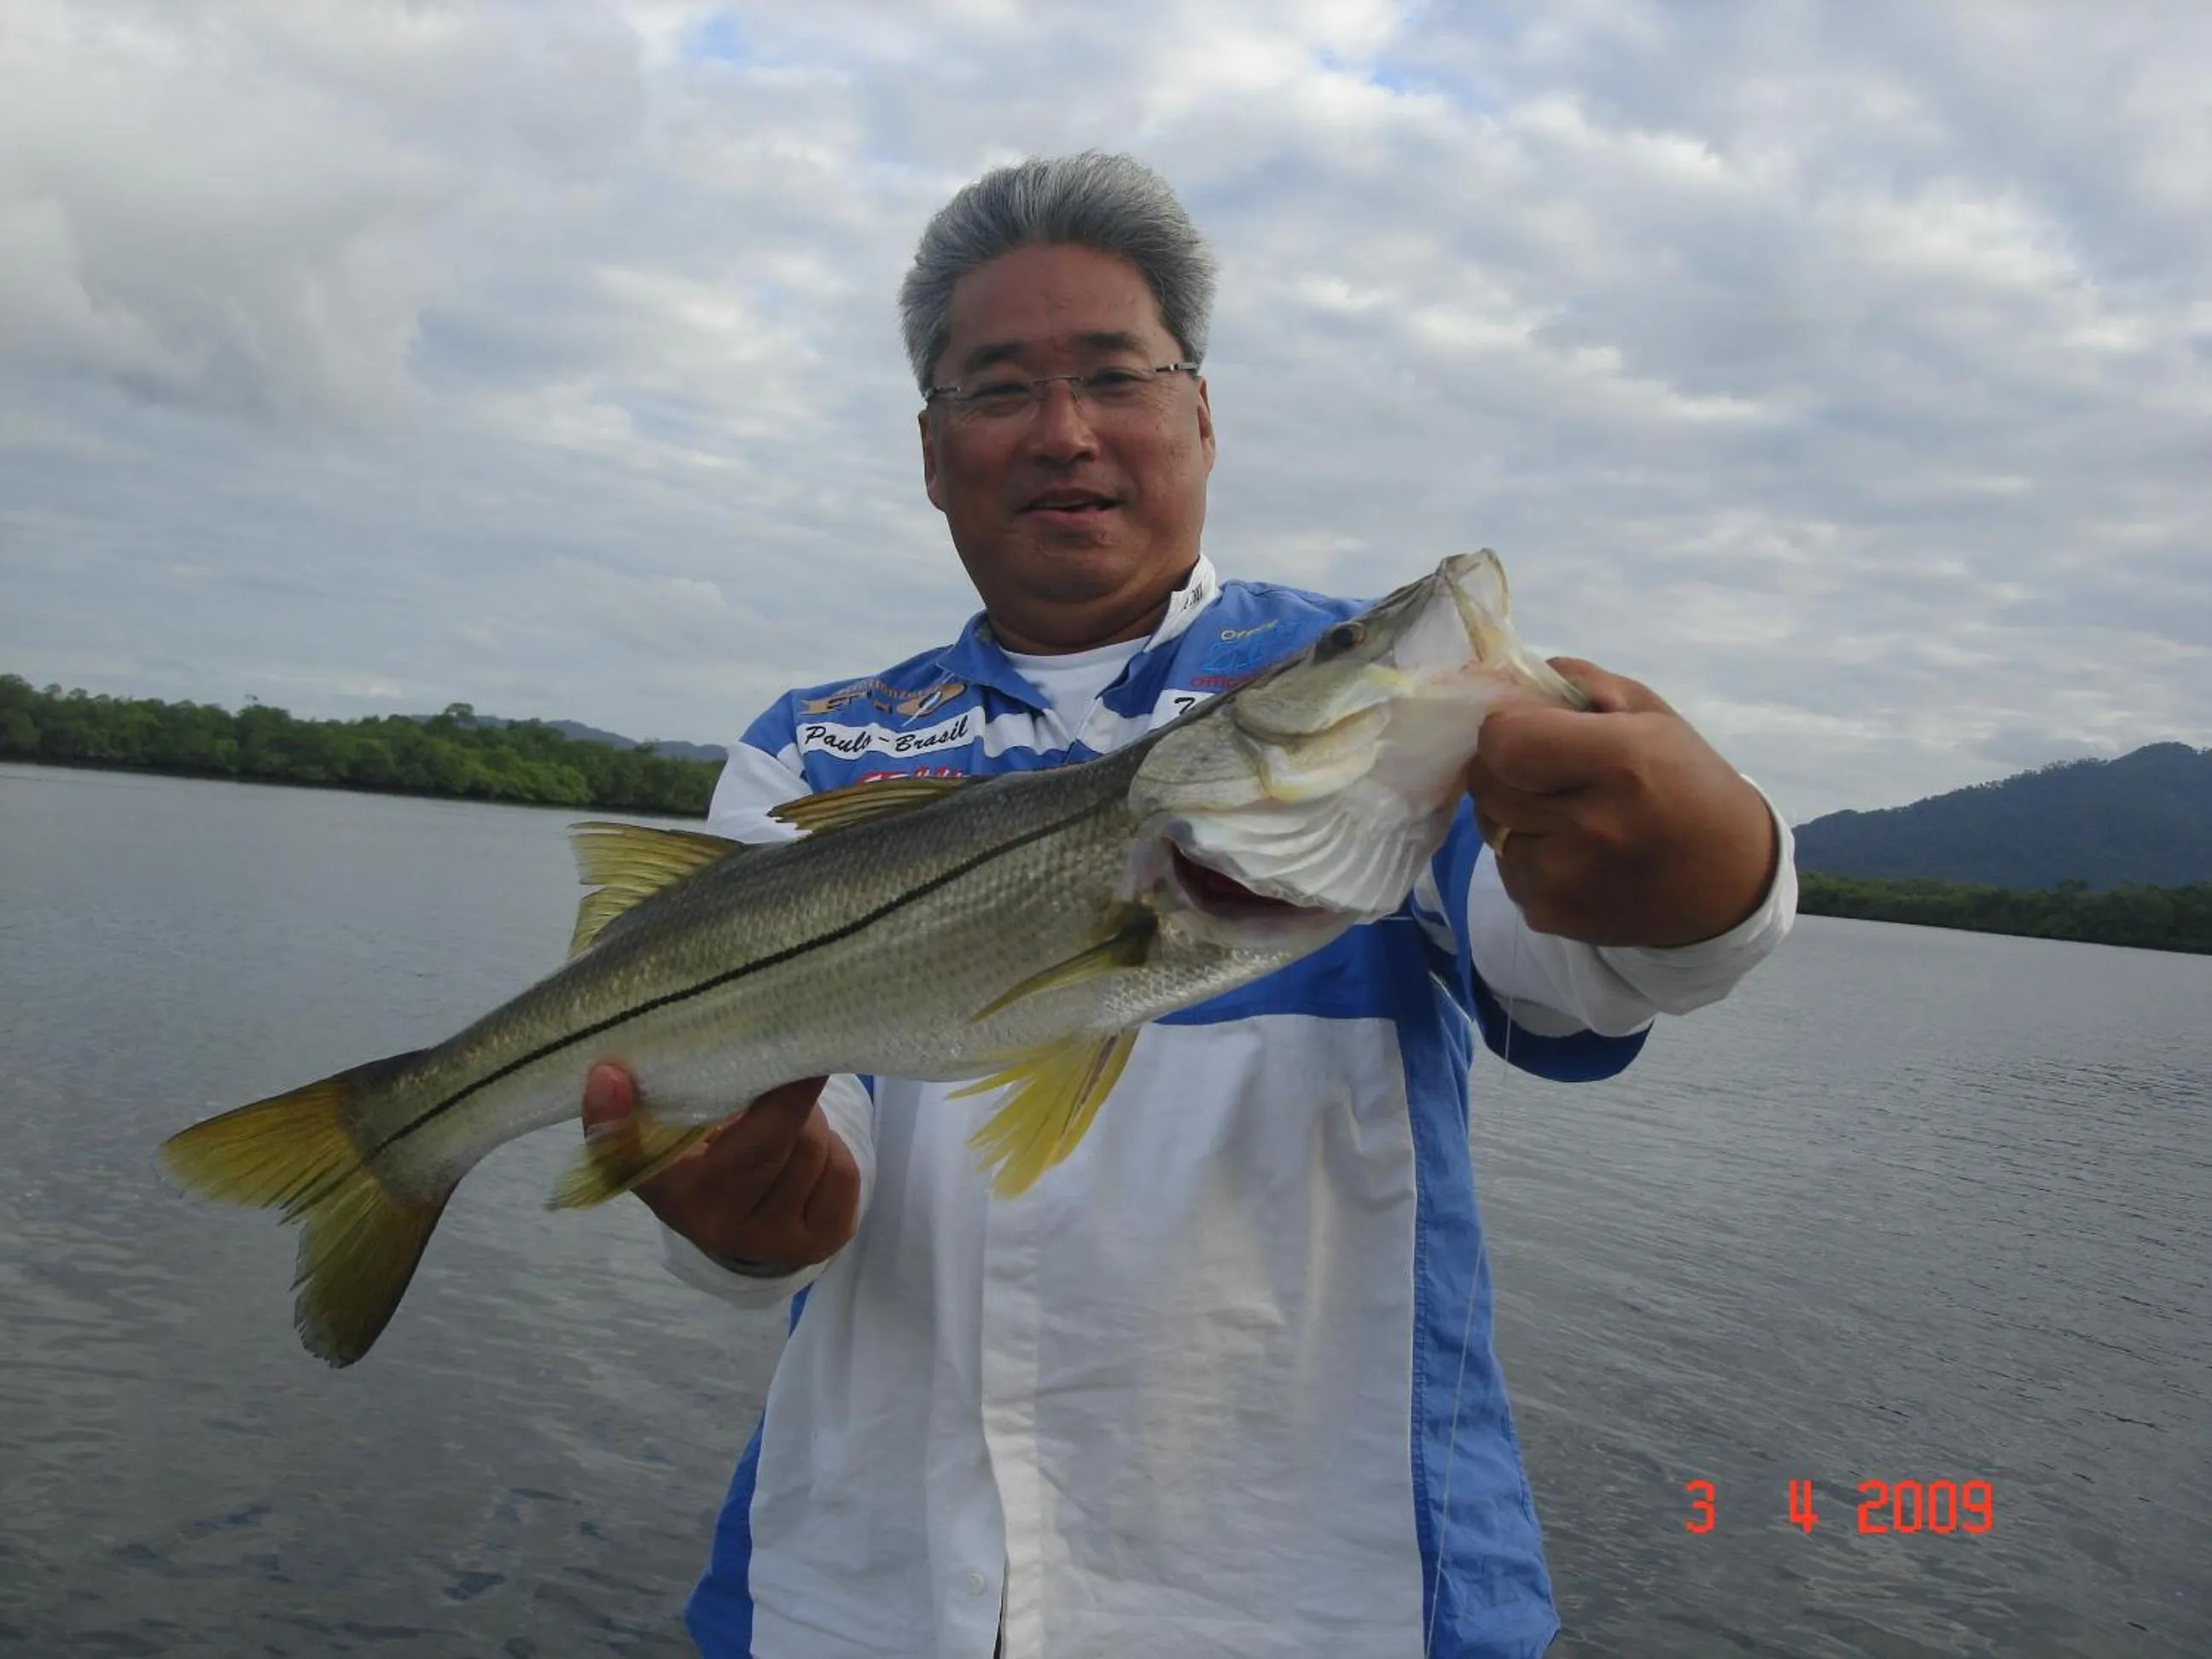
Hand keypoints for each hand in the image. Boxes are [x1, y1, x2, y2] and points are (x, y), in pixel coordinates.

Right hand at [579, 1065, 861, 1271]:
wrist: (744, 1226)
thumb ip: (641, 1110)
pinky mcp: (822, 1241)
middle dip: (785, 1095)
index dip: (617, 1119)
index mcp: (665, 1192)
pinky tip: (808, 1158)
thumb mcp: (663, 1143)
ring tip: (788, 1125)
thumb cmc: (703, 1166)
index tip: (607, 1076)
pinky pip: (844, 1172)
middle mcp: (713, 1226)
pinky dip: (834, 1150)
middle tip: (782, 1071)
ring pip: (812, 1149)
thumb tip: (609, 1073)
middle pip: (764, 1140)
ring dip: (810, 1122)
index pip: (631, 1158)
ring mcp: (772, 1241)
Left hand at [1465, 658, 1778, 947]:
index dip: (1505, 729)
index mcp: (1623, 763)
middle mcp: (1591, 826)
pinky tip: (1571, 853)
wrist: (1728, 882)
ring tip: (1564, 814)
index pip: (1505, 741)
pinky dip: (1527, 856)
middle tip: (1542, 771)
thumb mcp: (1656, 717)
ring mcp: (1566, 879)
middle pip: (1487, 784)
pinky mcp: (1551, 915)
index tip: (1526, 730)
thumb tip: (1521, 680)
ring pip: (1492, 829)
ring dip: (1513, 815)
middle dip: (1503, 769)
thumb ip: (1587, 684)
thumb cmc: (1689, 785)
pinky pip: (1506, 870)